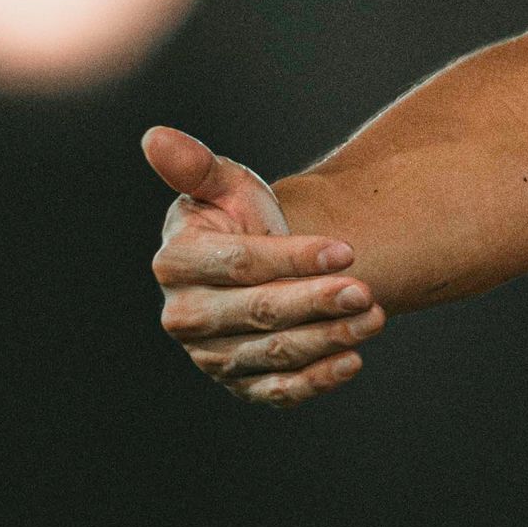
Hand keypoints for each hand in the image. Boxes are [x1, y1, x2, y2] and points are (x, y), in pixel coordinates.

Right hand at [146, 126, 383, 405]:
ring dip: (328, 338)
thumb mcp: (223, 185)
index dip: (293, 258)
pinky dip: (316, 380)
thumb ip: (195, 165)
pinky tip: (352, 360)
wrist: (260, 265)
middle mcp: (186, 316)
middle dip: (316, 302)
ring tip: (374, 317)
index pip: (239, 264)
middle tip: (366, 292)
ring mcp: (211, 355)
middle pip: (258, 312)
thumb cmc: (239, 217)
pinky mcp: (241, 383)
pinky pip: (279, 390)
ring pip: (274, 352)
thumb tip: (154, 136)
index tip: (346, 249)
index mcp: (176, 264)